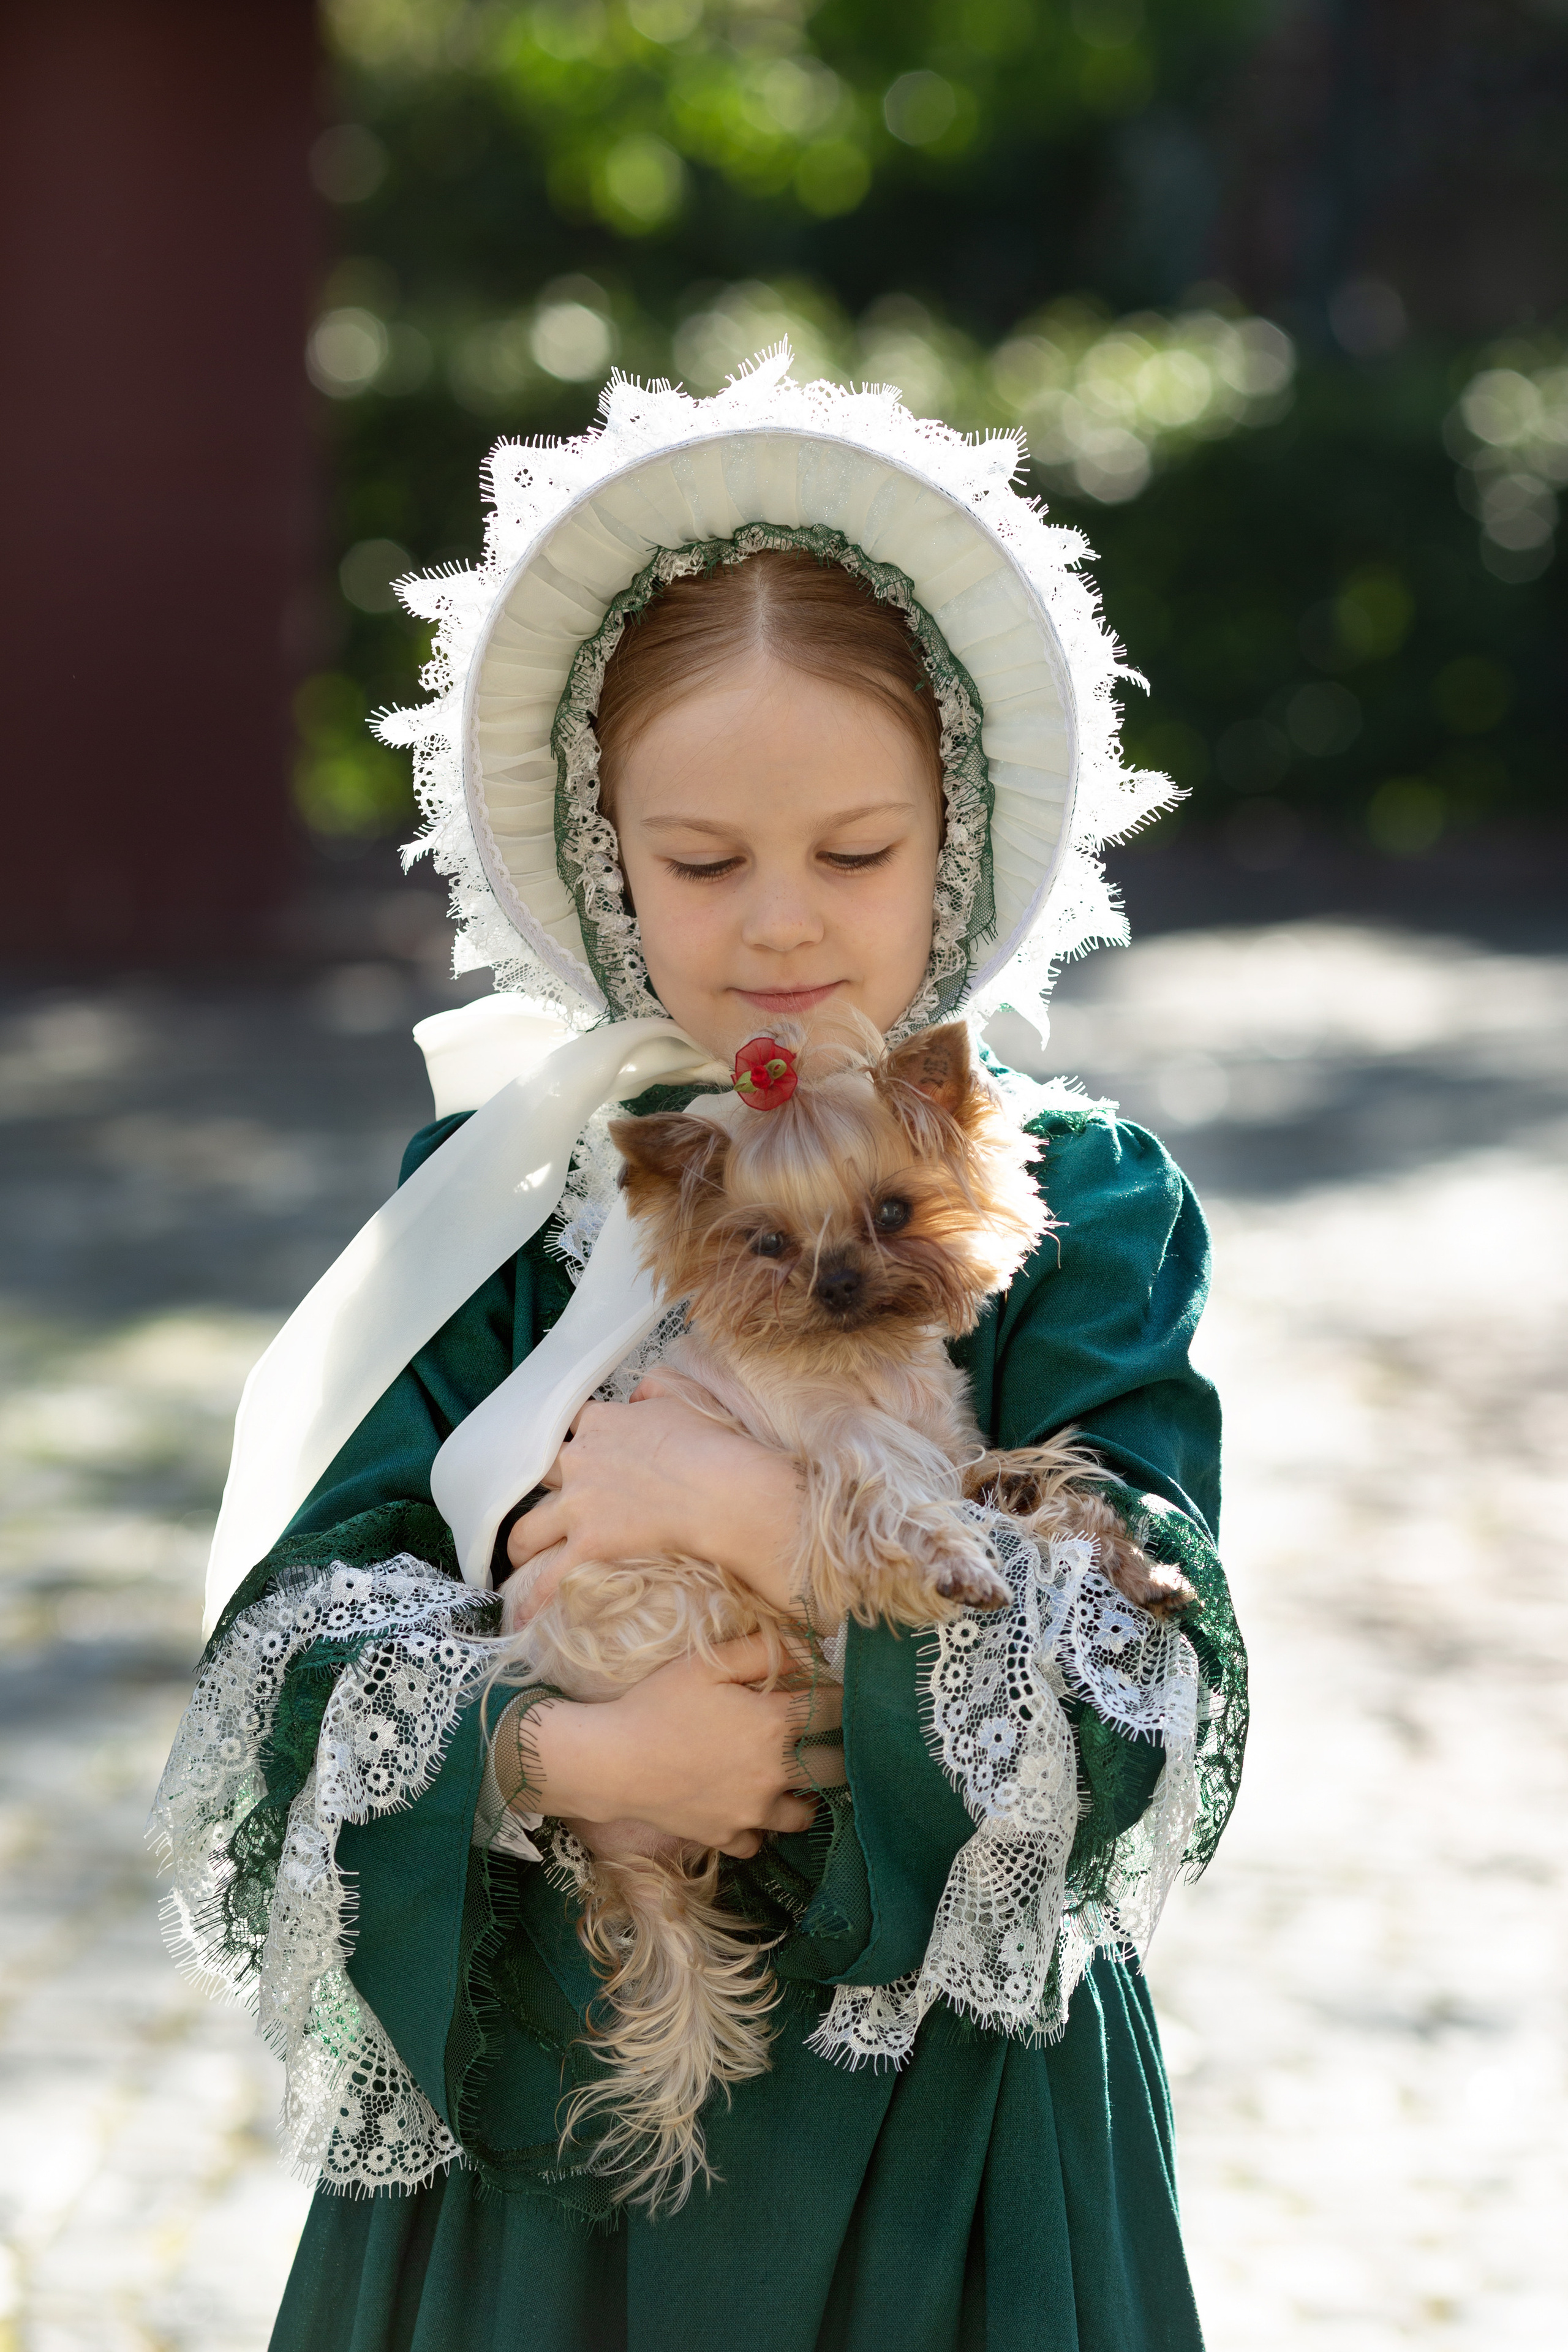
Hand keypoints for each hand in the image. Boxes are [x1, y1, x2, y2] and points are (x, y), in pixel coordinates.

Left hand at [505, 1376, 802, 1616]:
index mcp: (601, 1423)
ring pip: (528, 1529)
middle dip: (536, 1494)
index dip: (568, 1442)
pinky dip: (533, 1599)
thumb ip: (653, 1388)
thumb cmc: (711, 1444)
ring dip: (521, 1547)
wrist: (722, 1490)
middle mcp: (580, 1461)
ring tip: (521, 1562)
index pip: (568, 1427)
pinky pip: (548, 1578)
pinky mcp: (589, 1546)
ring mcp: (580, 1507)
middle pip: (538, 1477)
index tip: (571, 1454)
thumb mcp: (680, 1396)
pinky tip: (523, 1618)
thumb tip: (640, 1394)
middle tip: (541, 1510)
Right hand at [527, 1635, 843, 1857]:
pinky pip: (757, 1842)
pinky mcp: (726, 1836)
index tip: (838, 1694)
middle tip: (826, 1740)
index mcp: (774, 1724)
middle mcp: (774, 1773)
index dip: (843, 1699)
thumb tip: (804, 1648)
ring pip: (804, 1814)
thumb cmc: (657, 1704)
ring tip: (791, 1780)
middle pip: (838, 1768)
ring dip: (805, 1796)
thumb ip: (760, 1650)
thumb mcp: (706, 1663)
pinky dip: (757, 1828)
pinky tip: (746, 1808)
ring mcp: (752, 1811)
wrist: (612, 1761)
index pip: (836, 1711)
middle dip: (841, 1752)